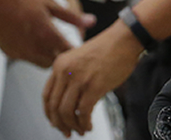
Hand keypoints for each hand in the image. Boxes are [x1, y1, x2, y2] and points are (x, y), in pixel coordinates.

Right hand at [0, 0, 94, 67]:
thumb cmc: (19, 0)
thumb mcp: (49, 4)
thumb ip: (72, 16)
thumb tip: (91, 21)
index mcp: (48, 35)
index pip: (69, 52)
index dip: (76, 52)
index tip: (80, 48)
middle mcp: (36, 48)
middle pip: (57, 63)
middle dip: (62, 57)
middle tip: (66, 46)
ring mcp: (22, 54)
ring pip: (42, 64)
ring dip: (48, 56)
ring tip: (50, 43)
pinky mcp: (12, 55)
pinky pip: (28, 59)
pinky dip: (34, 54)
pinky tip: (33, 41)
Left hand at [43, 22, 142, 136]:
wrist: (124, 38)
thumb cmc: (108, 48)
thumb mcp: (80, 59)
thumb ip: (71, 77)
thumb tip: (70, 104)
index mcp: (60, 64)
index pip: (46, 96)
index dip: (49, 114)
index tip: (55, 122)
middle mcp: (65, 71)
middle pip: (54, 107)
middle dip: (60, 124)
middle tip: (67, 132)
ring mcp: (79, 79)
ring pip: (66, 112)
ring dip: (73, 126)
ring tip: (81, 130)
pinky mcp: (94, 86)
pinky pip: (83, 112)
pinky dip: (84, 123)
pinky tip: (89, 125)